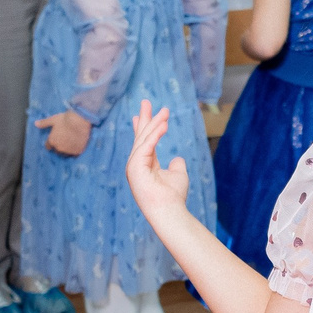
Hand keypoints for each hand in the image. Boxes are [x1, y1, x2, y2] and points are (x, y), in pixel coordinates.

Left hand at [37, 108, 92, 157]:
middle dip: (58, 147)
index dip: (51, 143)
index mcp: (52, 141)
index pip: (48, 146)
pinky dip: (75, 151)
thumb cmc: (65, 119)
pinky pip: (74, 155)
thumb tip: (35, 124)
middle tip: (63, 141)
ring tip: (70, 145)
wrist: (80, 121)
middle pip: (57, 151)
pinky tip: (77, 146)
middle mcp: (59, 148)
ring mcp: (68, 151)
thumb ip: (44, 123)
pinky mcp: (77, 152)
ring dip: (66, 151)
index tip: (54, 141)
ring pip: (65, 154)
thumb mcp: (53, 119)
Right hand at [123, 98, 188, 217]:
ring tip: (165, 111)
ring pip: (144, 139)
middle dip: (144, 118)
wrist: (169, 211)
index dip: (143, 126)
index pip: (143, 141)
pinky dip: (155, 134)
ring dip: (155, 123)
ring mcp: (134, 166)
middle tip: (146, 101)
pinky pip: (146, 146)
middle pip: (140, 136)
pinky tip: (164, 124)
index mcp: (144, 165)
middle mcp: (137, 164)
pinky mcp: (135, 168)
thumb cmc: (173, 197)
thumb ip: (176, 164)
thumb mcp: (178, 175)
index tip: (141, 113)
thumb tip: (177, 158)